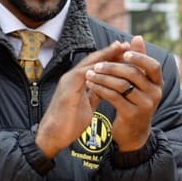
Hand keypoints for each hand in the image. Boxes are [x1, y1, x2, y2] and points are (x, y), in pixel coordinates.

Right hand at [35, 39, 155, 156]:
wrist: (54, 136)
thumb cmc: (70, 122)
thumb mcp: (87, 105)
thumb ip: (94, 94)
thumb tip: (105, 89)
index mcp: (78, 81)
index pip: (96, 65)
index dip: (111, 58)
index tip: (127, 52)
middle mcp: (72, 77)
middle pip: (94, 60)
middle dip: (110, 52)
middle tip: (127, 44)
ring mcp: (68, 81)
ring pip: (90, 64)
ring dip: (105, 56)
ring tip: (120, 49)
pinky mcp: (67, 89)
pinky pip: (84, 75)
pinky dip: (97, 70)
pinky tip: (110, 66)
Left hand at [83, 36, 161, 151]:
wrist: (133, 134)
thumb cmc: (135, 102)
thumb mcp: (140, 83)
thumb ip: (139, 61)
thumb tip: (137, 37)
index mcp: (158, 84)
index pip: (153, 66)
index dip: (140, 57)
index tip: (124, 52)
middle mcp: (155, 94)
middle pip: (133, 74)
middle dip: (113, 67)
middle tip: (97, 65)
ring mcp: (145, 105)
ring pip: (122, 85)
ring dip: (103, 78)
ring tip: (90, 75)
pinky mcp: (132, 114)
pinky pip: (114, 97)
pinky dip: (101, 90)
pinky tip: (92, 86)